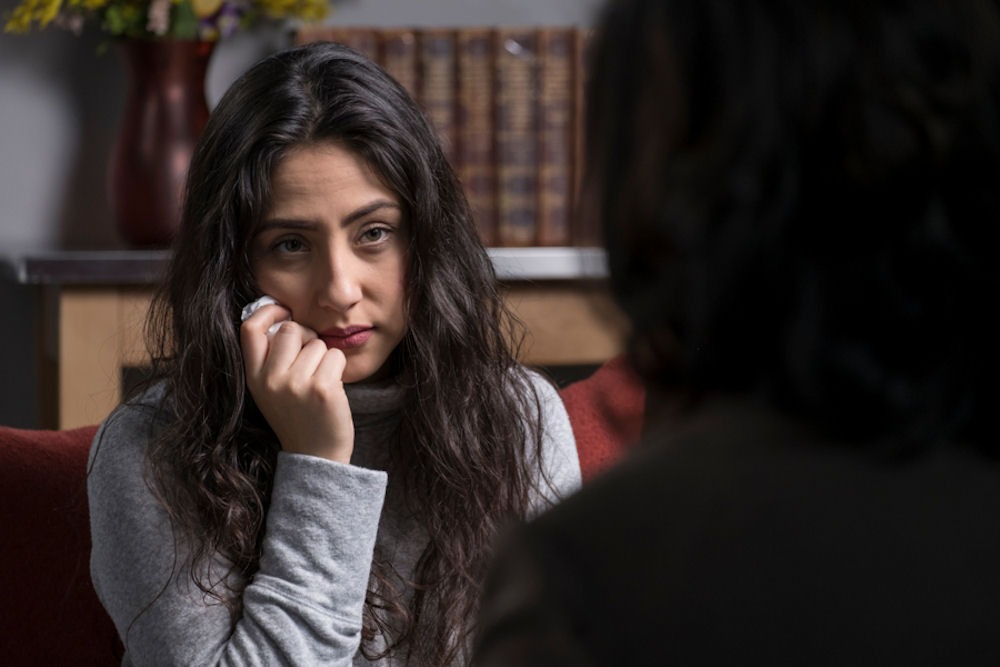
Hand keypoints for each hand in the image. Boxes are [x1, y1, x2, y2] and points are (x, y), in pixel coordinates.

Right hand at [240, 303, 354, 462]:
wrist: (316, 456)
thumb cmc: (298, 417)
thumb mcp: (271, 390)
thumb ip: (271, 359)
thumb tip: (284, 317)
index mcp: (254, 377)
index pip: (250, 329)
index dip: (268, 311)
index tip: (284, 310)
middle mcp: (271, 379)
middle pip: (291, 329)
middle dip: (306, 337)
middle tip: (311, 360)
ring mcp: (296, 384)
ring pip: (318, 343)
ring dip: (325, 358)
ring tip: (320, 383)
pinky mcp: (322, 388)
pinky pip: (336, 356)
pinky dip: (339, 368)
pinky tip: (332, 390)